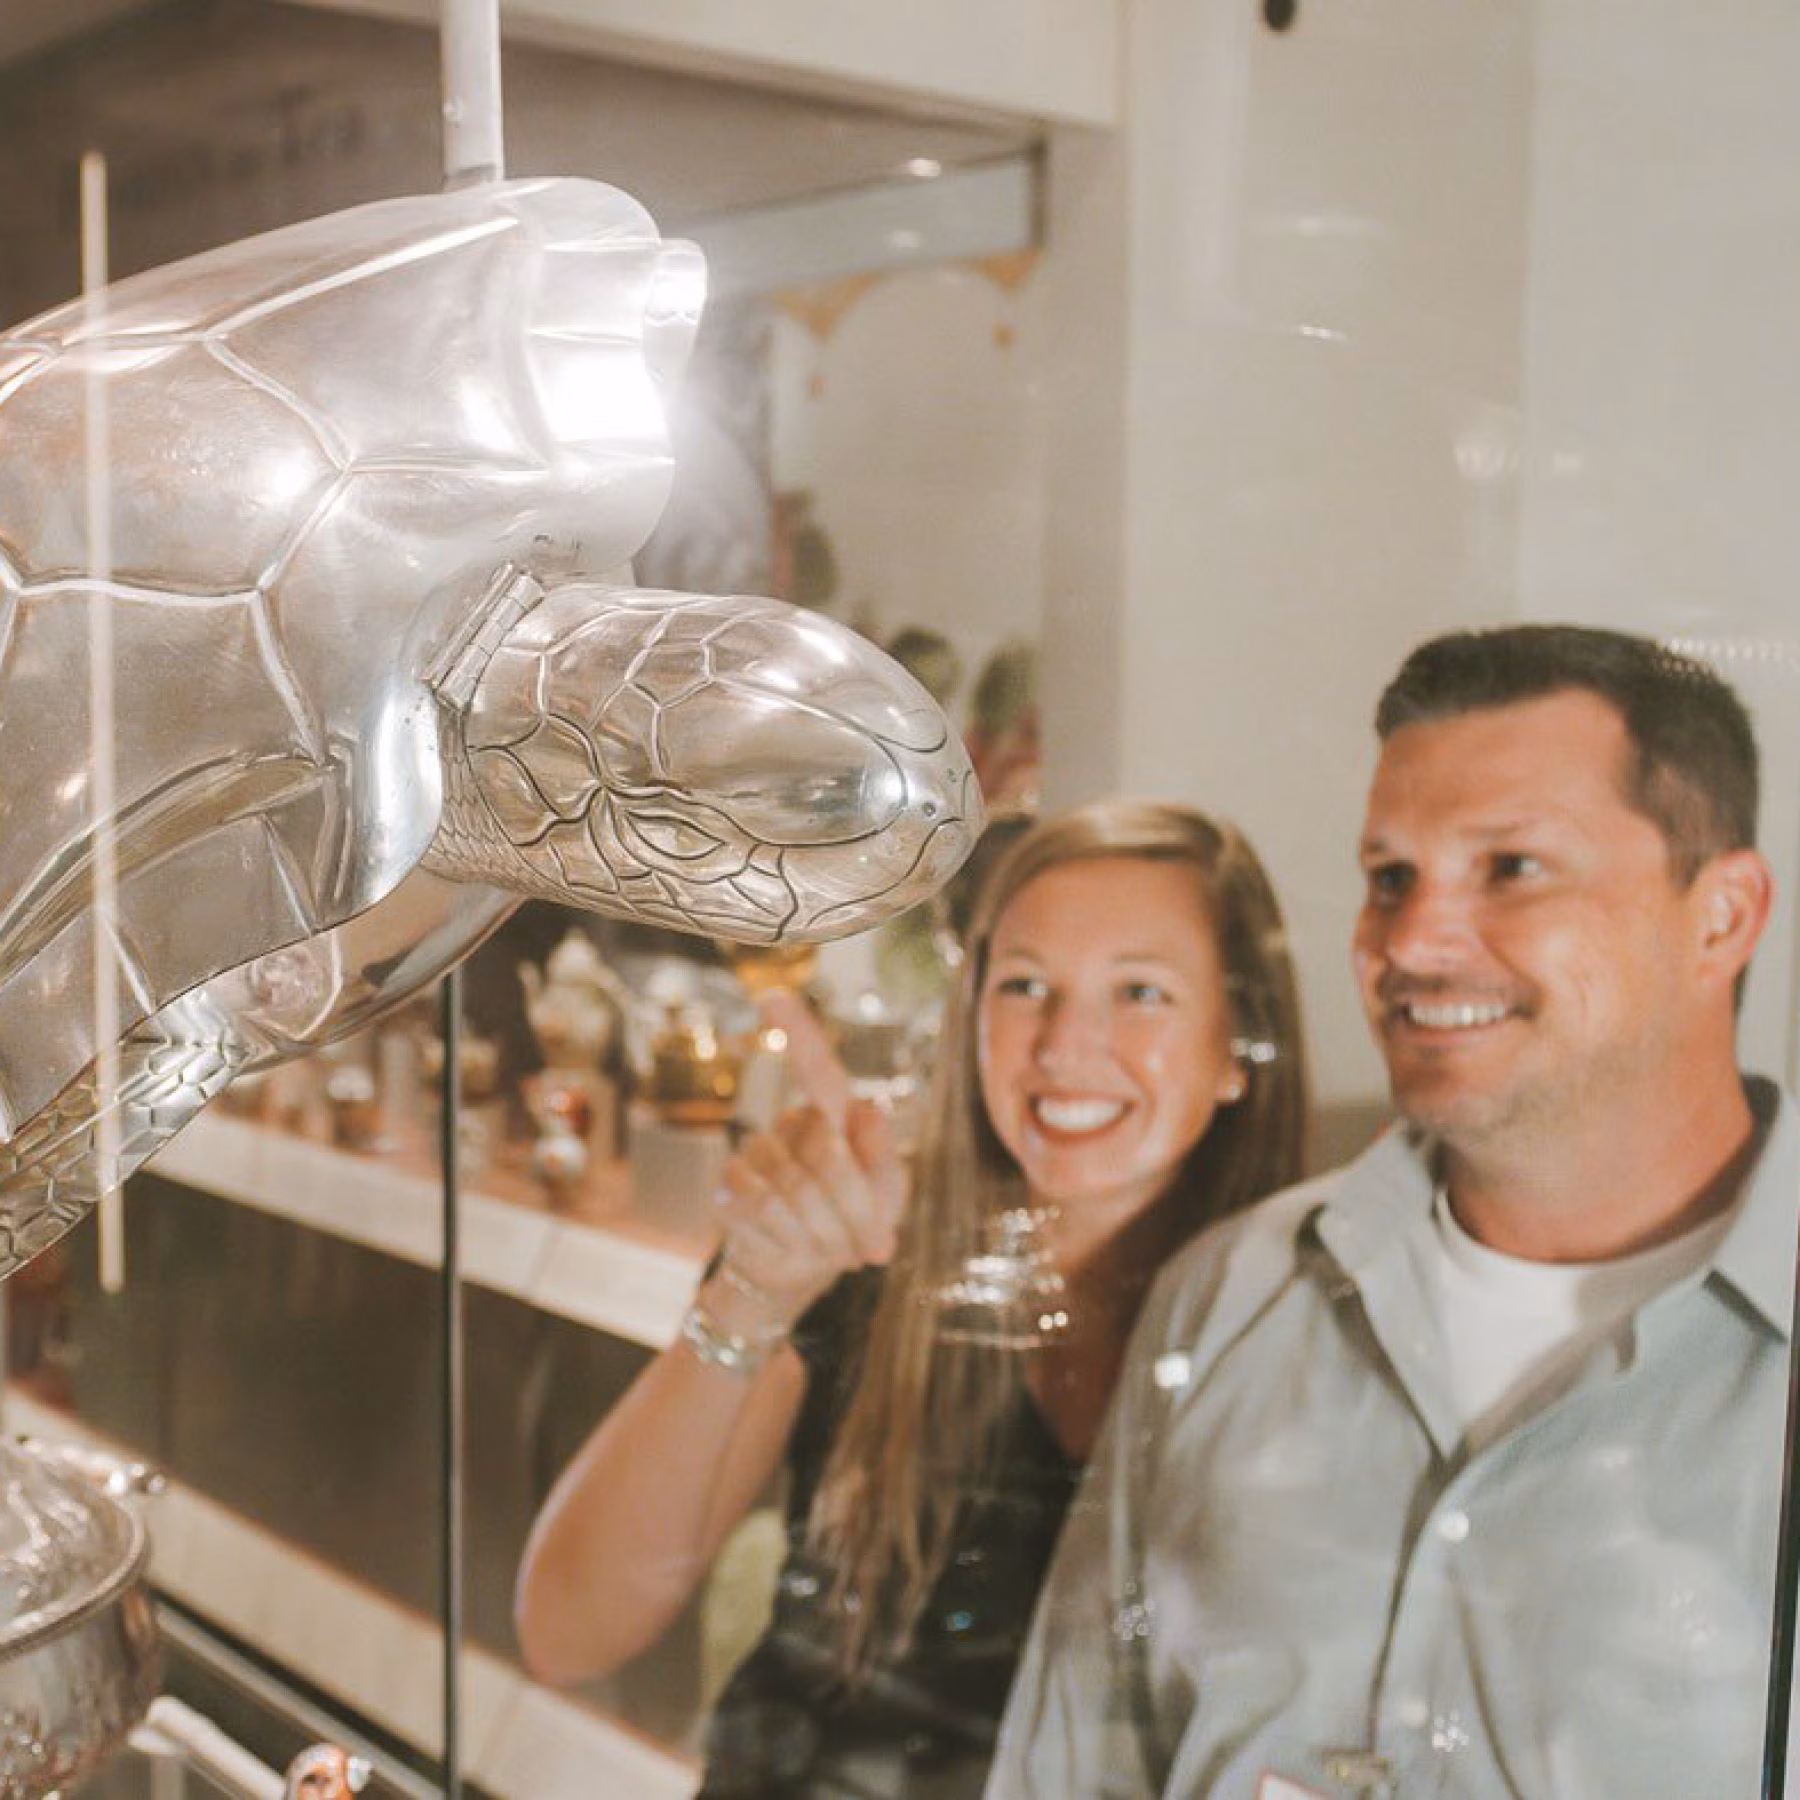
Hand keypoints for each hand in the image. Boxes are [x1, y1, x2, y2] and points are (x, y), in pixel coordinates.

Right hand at [710, 997, 905, 1330]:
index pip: (815, 1068)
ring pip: (794, 1187)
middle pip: (825, 1152)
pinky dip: (791, 1241)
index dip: (796, 1031)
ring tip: (835, 1252)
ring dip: (825, 1232)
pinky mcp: (728, 1189)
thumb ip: (883, 1157)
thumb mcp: (886, 1197)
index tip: (772, 998)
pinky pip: (762, 1210)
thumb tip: (872, 1107)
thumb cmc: (853, 1225)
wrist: (802, 1273)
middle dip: (854, 1207)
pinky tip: (795, 1248)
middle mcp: (788, 1126)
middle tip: (866, 1246)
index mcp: (831, 1118)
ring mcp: (753, 1156)